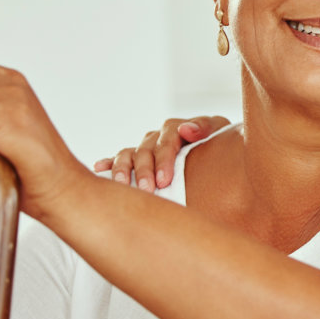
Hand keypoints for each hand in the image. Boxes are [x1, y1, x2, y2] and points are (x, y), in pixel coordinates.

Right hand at [90, 116, 229, 190]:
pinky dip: (108, 164)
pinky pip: (118, 160)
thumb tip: (185, 130)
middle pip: (145, 150)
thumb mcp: (219, 132)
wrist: (218, 156)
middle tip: (148, 190)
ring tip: (122, 186)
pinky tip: (99, 169)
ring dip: (123, 170)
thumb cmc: (220, 145)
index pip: (166, 139)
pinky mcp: (137, 161)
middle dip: (144, 170)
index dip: (164, 158)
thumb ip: (206, 128)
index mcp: (176, 129)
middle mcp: (157, 138)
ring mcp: (145, 149)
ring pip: (128, 155)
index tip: (165, 180)